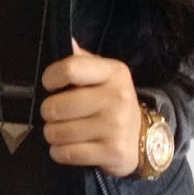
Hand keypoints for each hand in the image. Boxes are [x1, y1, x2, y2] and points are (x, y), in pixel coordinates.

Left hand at [40, 39, 142, 176]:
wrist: (144, 138)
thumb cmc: (113, 101)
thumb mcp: (104, 76)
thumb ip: (82, 61)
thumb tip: (65, 41)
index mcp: (114, 72)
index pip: (69, 69)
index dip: (50, 78)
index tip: (51, 86)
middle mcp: (116, 98)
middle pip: (56, 106)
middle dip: (49, 112)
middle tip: (57, 114)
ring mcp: (115, 127)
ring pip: (56, 132)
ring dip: (53, 134)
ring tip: (65, 130)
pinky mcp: (111, 152)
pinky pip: (65, 153)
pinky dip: (60, 152)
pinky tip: (70, 146)